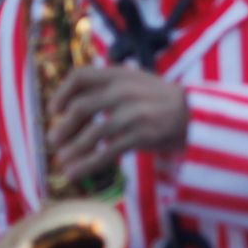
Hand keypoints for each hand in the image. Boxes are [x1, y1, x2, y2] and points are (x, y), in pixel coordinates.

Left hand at [48, 67, 189, 184]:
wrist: (194, 114)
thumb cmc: (159, 100)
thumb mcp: (134, 82)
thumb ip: (108, 87)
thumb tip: (73, 107)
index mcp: (118, 75)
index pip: (80, 77)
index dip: (62, 94)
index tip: (54, 110)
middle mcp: (123, 92)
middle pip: (81, 108)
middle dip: (63, 127)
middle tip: (53, 141)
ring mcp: (132, 114)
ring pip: (92, 133)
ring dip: (73, 149)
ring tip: (62, 161)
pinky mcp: (141, 136)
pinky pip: (107, 152)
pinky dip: (87, 164)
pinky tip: (74, 173)